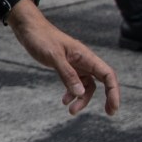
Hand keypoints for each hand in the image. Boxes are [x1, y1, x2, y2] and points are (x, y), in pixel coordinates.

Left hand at [7, 0, 120, 116]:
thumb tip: (80, 93)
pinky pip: (75, 83)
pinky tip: (64, 101)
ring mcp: (76, 64)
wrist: (28, 28)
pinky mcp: (67, 66)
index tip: (113, 108)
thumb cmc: (41, 38)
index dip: (114, 92)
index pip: (108, 75)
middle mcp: (85, 61)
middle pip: (103, 81)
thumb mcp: (53, 56)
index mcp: (86, 56)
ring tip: (71, 111)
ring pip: (87, 85)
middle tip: (109, 113)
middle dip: (107, 97)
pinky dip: (72, 93)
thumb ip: (67, 74)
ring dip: (82, 99)